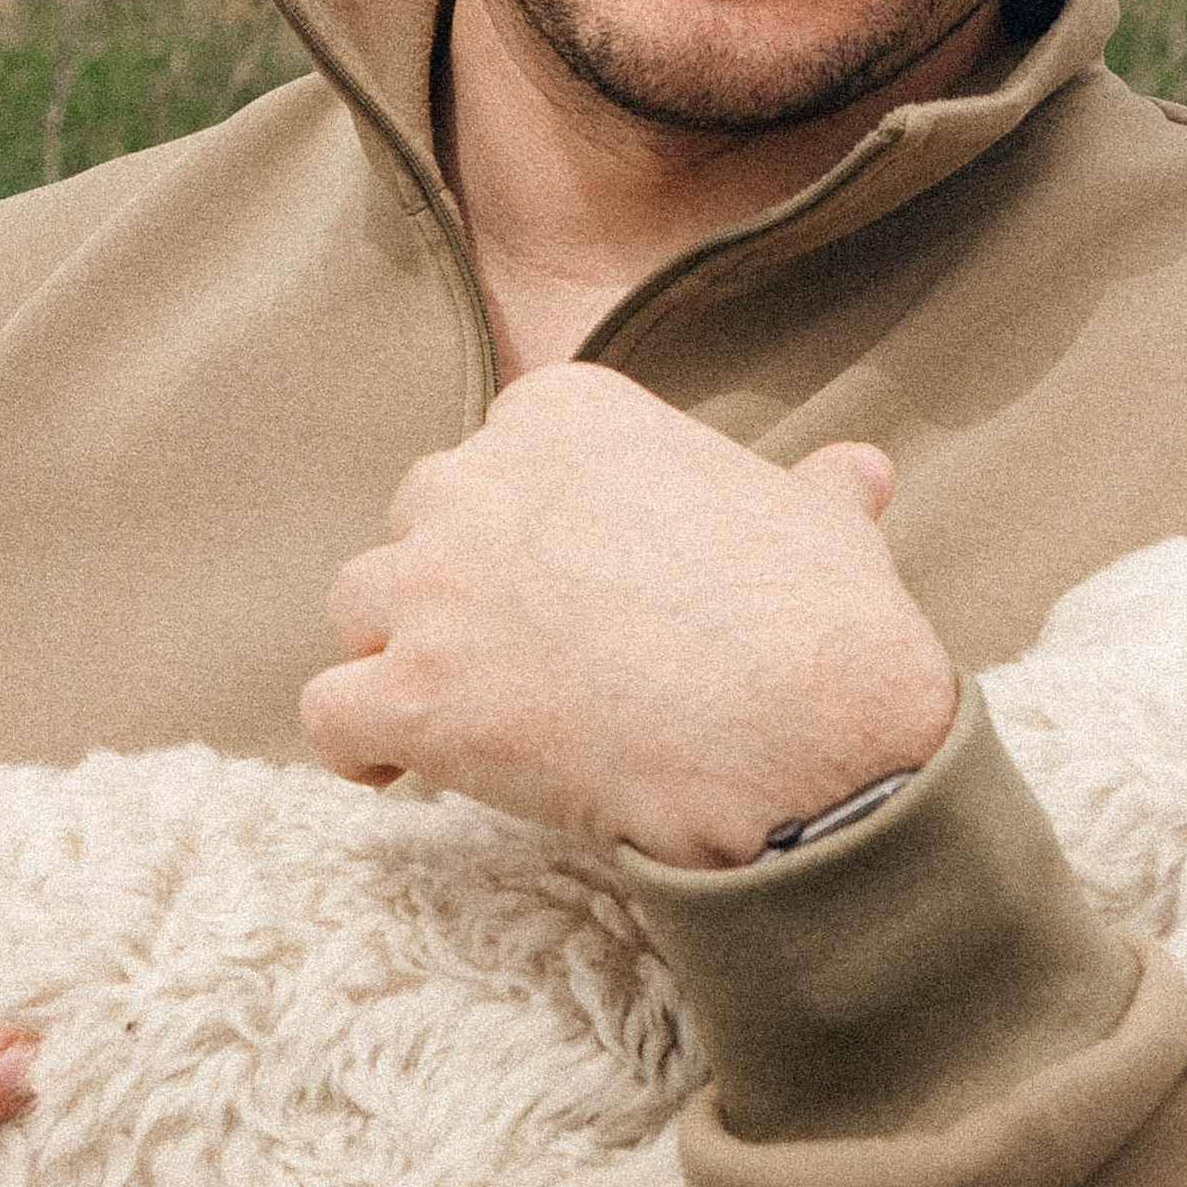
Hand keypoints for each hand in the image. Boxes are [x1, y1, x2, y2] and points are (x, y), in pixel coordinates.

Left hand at [301, 367, 958, 869]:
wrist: (811, 731)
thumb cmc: (824, 621)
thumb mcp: (825, 524)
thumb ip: (812, 489)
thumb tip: (859, 472)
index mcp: (565, 414)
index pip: (499, 452)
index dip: (528, 525)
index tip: (572, 585)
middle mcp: (480, 478)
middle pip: (419, 519)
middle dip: (456, 580)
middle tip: (523, 653)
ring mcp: (436, 586)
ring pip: (358, 602)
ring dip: (396, 652)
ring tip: (461, 709)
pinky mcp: (412, 693)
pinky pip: (328, 713)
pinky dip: (355, 745)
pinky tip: (398, 772)